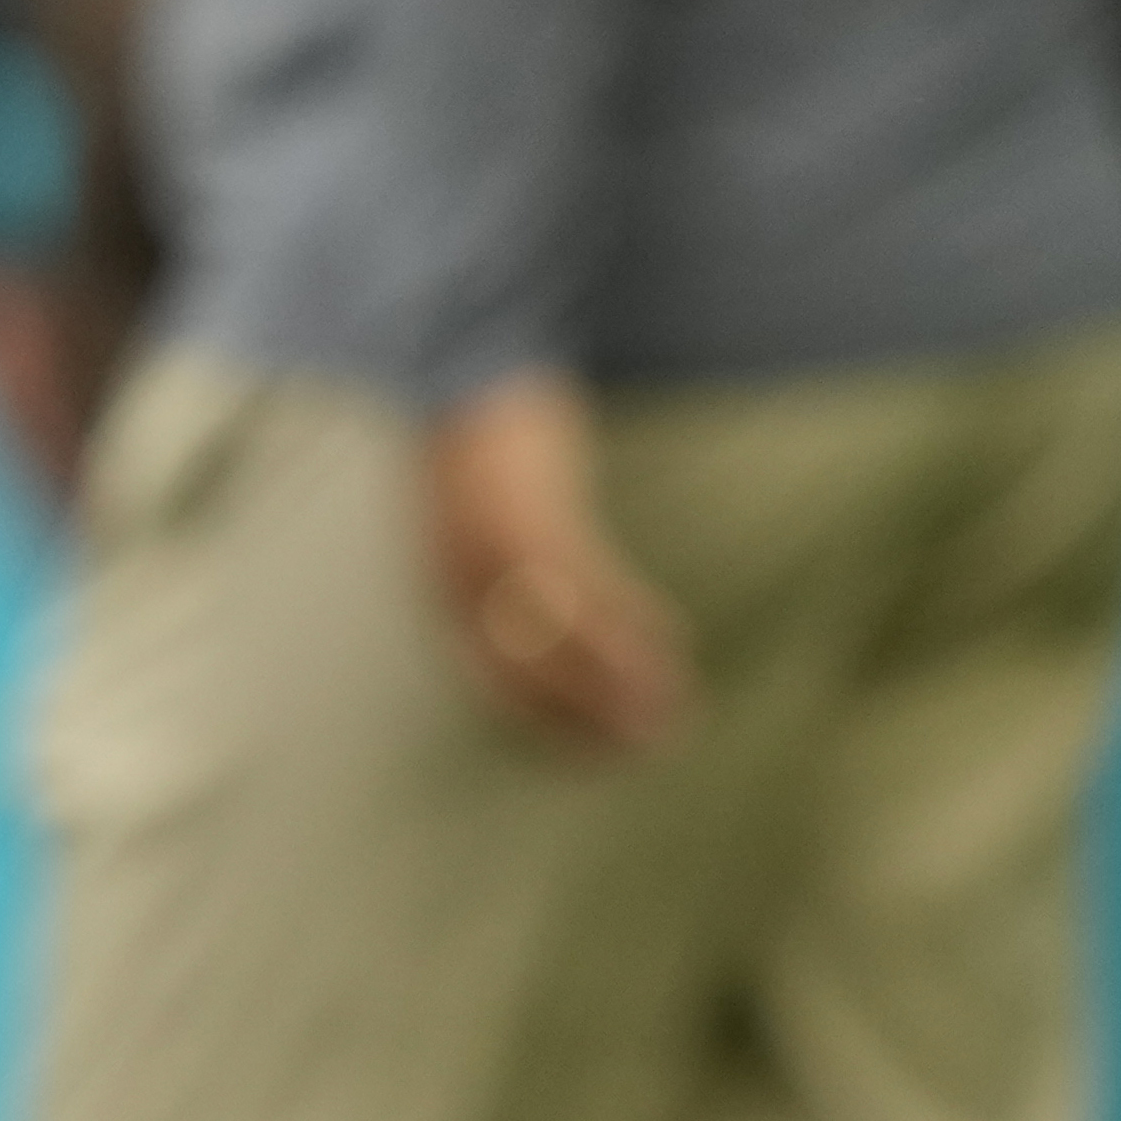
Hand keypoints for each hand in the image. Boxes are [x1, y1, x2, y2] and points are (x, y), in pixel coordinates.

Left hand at [422, 368, 690, 752]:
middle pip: (526, 674)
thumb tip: (555, 640)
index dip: (553, 727)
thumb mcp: (480, 527)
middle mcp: (459, 576)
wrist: (462, 364)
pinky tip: (670, 638)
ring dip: (621, 681)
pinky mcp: (526, 510)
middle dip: (592, 719)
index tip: (604, 755)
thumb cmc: (483, 455)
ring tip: (676, 710)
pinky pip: (583, 583)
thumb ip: (509, 583)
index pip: (495, 684)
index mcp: (445, 587)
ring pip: (561, 639)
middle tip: (653, 745)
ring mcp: (490, 546)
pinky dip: (627, 618)